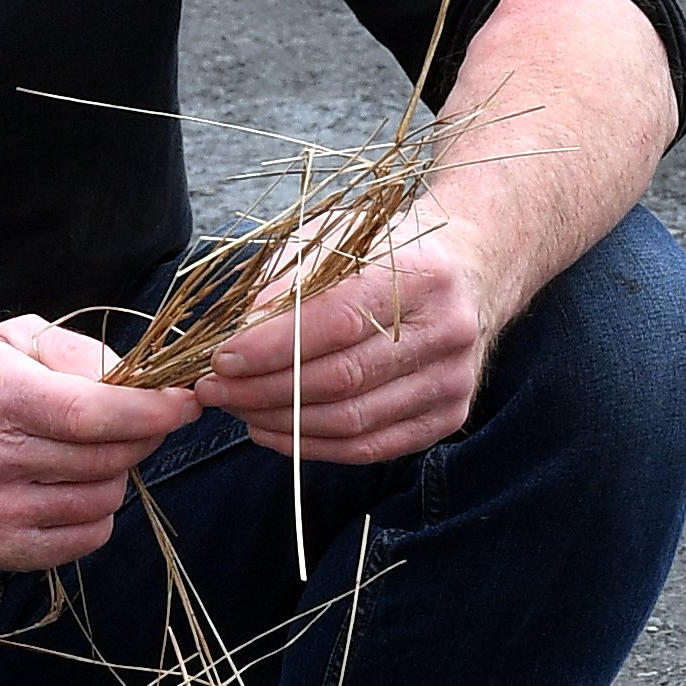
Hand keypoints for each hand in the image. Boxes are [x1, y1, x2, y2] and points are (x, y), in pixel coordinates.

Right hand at [0, 317, 198, 565]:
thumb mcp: (13, 341)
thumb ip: (79, 353)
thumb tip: (138, 382)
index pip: (91, 414)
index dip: (150, 411)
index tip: (184, 403)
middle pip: (106, 458)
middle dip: (141, 436)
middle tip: (137, 420)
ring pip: (103, 499)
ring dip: (115, 473)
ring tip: (88, 452)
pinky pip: (88, 537)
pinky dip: (96, 512)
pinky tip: (71, 486)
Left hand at [203, 216, 500, 465]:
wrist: (469, 271)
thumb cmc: (389, 251)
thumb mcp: (339, 238)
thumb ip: (290, 278)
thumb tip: (239, 332)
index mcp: (423, 274)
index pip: (338, 321)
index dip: (272, 346)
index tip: (222, 357)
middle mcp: (447, 331)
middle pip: (342, 379)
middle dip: (265, 389)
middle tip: (216, 389)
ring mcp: (453, 380)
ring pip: (352, 421)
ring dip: (281, 422)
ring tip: (236, 408)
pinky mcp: (448, 416)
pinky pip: (370, 447)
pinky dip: (312, 446)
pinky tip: (272, 431)